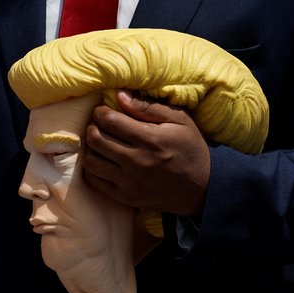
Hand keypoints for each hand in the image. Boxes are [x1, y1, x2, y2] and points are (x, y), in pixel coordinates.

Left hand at [82, 90, 209, 216]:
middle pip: (96, 139)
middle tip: (99, 124)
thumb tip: (119, 96)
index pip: (110, 121)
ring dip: (90, 148)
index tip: (103, 110)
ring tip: (99, 142)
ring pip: (91, 161)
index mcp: (150, 139)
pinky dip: (92, 169)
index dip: (100, 112)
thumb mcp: (180, 121)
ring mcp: (130, 182)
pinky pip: (95, 182)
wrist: (203, 188)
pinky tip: (102, 160)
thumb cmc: (191, 149)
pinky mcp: (126, 197)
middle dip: (92, 127)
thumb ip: (148, 107)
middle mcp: (137, 161)